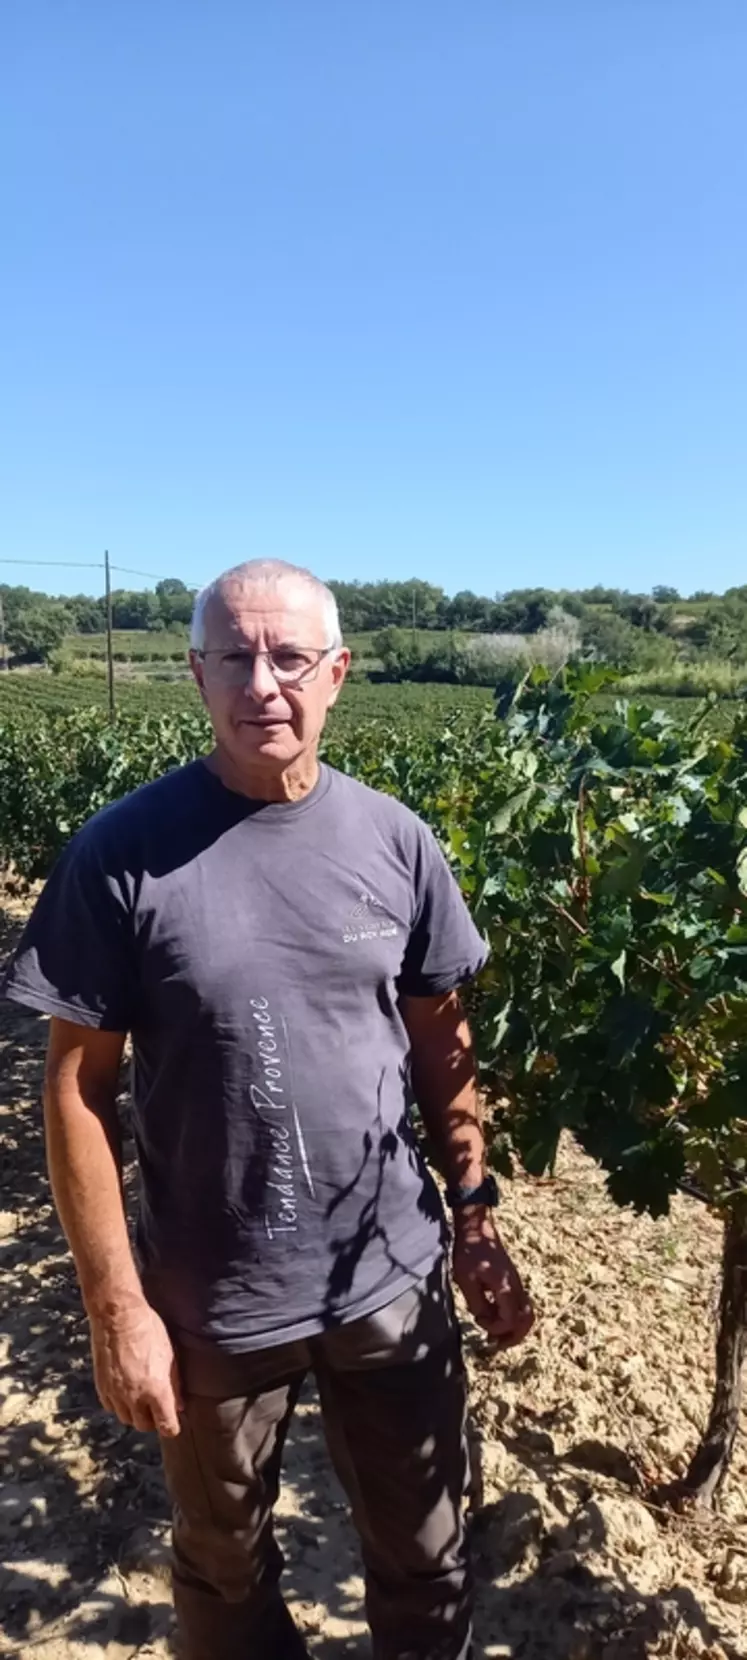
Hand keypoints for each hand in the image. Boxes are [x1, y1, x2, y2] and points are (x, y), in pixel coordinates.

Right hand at [89, 1299, 183, 1436]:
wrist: (118, 1316)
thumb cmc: (149, 1330)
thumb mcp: (170, 1355)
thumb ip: (175, 1384)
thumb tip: (179, 1405)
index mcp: (157, 1391)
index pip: (167, 1427)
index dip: (171, 1427)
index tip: (172, 1422)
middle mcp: (135, 1398)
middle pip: (145, 1426)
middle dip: (152, 1420)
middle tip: (156, 1407)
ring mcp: (116, 1394)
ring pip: (127, 1419)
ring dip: (135, 1413)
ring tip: (140, 1397)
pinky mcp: (102, 1388)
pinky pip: (112, 1408)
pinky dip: (119, 1404)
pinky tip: (125, 1390)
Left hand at [452, 1214, 533, 1347]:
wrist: (477, 1229)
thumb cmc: (469, 1252)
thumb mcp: (466, 1280)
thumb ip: (477, 1303)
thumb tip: (483, 1319)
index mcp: (505, 1287)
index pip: (510, 1320)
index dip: (496, 1328)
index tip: (479, 1321)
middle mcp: (516, 1287)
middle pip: (527, 1320)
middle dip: (513, 1336)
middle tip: (496, 1344)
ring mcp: (517, 1283)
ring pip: (526, 1313)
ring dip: (514, 1328)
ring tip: (496, 1336)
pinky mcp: (513, 1281)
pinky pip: (520, 1305)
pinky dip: (512, 1317)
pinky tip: (493, 1317)